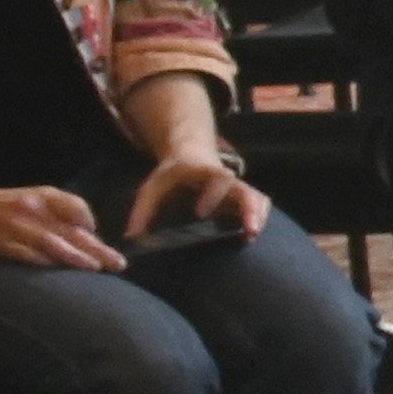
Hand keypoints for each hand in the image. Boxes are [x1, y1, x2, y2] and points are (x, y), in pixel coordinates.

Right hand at [0, 182, 125, 269]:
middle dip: (97, 248)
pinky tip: (59, 271)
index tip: (98, 238)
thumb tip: (91, 234)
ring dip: (75, 257)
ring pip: (51, 242)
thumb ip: (61, 212)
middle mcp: (33, 208)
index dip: (91, 222)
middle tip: (118, 263)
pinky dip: (45, 263)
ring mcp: (16, 226)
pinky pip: (27, 254)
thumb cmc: (5, 205)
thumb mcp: (34, 199)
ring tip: (95, 268)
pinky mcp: (1, 243)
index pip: (77, 206)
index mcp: (43, 196)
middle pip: (70, 229)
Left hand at [123, 147, 271, 242]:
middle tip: (249, 230)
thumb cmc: (172, 175)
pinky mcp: (243, 198)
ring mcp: (237, 188)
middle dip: (249, 209)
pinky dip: (259, 219)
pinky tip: (249, 237)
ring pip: (258, 198)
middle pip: (246, 190)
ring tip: (251, 236)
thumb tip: (132, 237)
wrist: (191, 156)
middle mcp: (227, 179)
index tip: (201, 213)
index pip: (216, 178)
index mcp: (205, 171)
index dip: (212, 194)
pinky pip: (260, 205)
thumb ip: (143, 210)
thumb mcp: (153, 186)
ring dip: (258, 217)